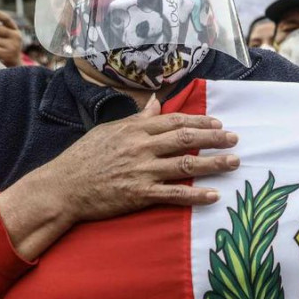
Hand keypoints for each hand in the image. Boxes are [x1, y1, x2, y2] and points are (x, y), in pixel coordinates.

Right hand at [0, 95, 239, 259]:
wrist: (62, 187)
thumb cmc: (84, 157)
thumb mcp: (109, 130)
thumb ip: (137, 118)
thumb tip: (155, 102)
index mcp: (135, 129)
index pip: (175, 121)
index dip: (200, 122)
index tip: (219, 124)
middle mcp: (141, 147)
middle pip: (185, 139)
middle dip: (214, 139)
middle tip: (235, 139)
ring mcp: (141, 171)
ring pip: (185, 165)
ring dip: (213, 164)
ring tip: (234, 163)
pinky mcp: (139, 194)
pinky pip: (173, 194)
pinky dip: (195, 195)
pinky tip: (213, 196)